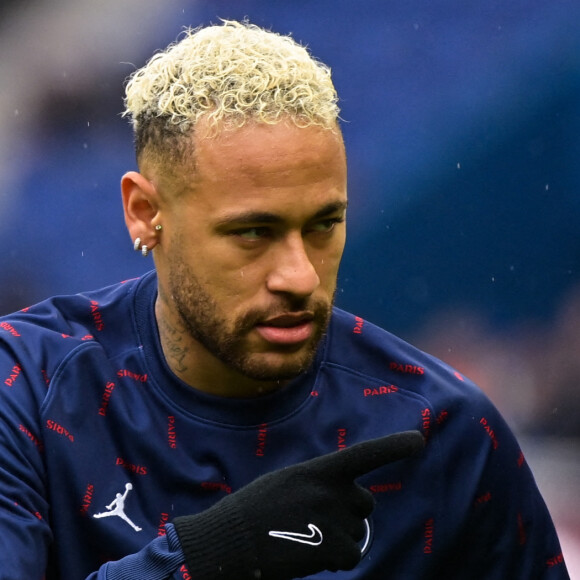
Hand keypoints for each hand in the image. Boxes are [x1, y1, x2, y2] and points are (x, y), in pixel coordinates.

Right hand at [174, 430, 423, 579]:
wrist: (230, 540)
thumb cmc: (256, 510)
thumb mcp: (288, 482)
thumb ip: (321, 485)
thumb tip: (352, 506)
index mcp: (318, 470)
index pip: (364, 455)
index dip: (393, 446)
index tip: (419, 439)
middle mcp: (332, 491)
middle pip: (364, 503)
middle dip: (350, 512)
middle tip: (315, 521)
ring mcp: (334, 520)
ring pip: (357, 533)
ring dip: (338, 538)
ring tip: (302, 538)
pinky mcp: (334, 549)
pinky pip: (352, 555)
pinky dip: (337, 559)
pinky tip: (308, 555)